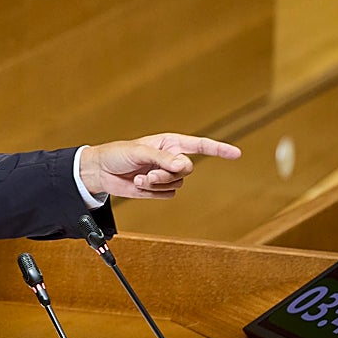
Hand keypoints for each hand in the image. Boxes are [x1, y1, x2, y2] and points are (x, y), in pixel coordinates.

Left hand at [79, 133, 240, 198]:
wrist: (100, 171)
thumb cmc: (117, 154)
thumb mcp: (139, 151)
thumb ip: (162, 158)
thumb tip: (183, 165)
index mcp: (169, 143)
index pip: (200, 146)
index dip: (219, 149)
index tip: (236, 154)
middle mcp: (171, 158)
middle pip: (187, 170)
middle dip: (169, 173)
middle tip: (150, 173)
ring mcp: (165, 174)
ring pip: (177, 184)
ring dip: (157, 183)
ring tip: (140, 178)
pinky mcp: (158, 189)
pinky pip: (166, 194)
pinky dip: (152, 192)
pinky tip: (137, 184)